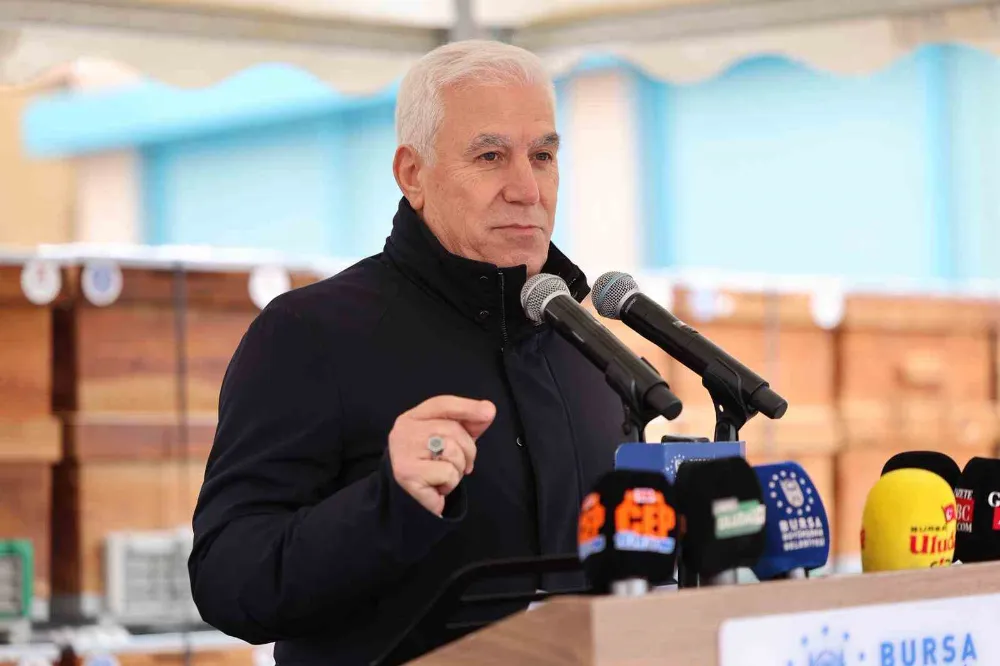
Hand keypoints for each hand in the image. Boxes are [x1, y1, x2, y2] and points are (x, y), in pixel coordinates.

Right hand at [388, 396, 495, 515]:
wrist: (408, 501)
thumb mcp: (451, 441)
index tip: (488, 412)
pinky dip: (450, 484)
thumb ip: (468, 424)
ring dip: (458, 469)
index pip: (441, 404)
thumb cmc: (432, 467)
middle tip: (462, 466)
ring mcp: (403, 452)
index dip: (467, 407)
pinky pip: (447, 473)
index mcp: (412, 418)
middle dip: (467, 451)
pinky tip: (437, 488)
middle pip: (452, 429)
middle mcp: (404, 431)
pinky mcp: (407, 474)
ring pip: (452, 451)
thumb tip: (488, 410)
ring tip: (444, 477)